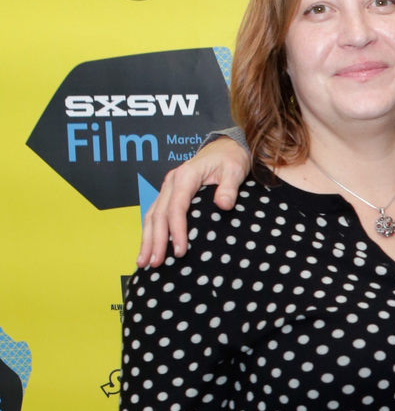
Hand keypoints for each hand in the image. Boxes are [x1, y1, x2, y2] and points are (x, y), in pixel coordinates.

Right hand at [137, 135, 249, 266]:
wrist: (225, 148)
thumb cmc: (230, 159)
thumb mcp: (235, 170)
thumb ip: (229, 187)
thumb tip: (224, 204)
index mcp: (185, 176)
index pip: (176, 208)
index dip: (177, 231)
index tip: (180, 251)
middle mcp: (171, 182)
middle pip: (159, 215)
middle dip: (156, 241)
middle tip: (154, 263)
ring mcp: (168, 188)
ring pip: (152, 216)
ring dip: (147, 240)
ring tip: (144, 262)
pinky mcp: (169, 194)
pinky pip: (156, 214)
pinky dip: (150, 232)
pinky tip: (149, 248)